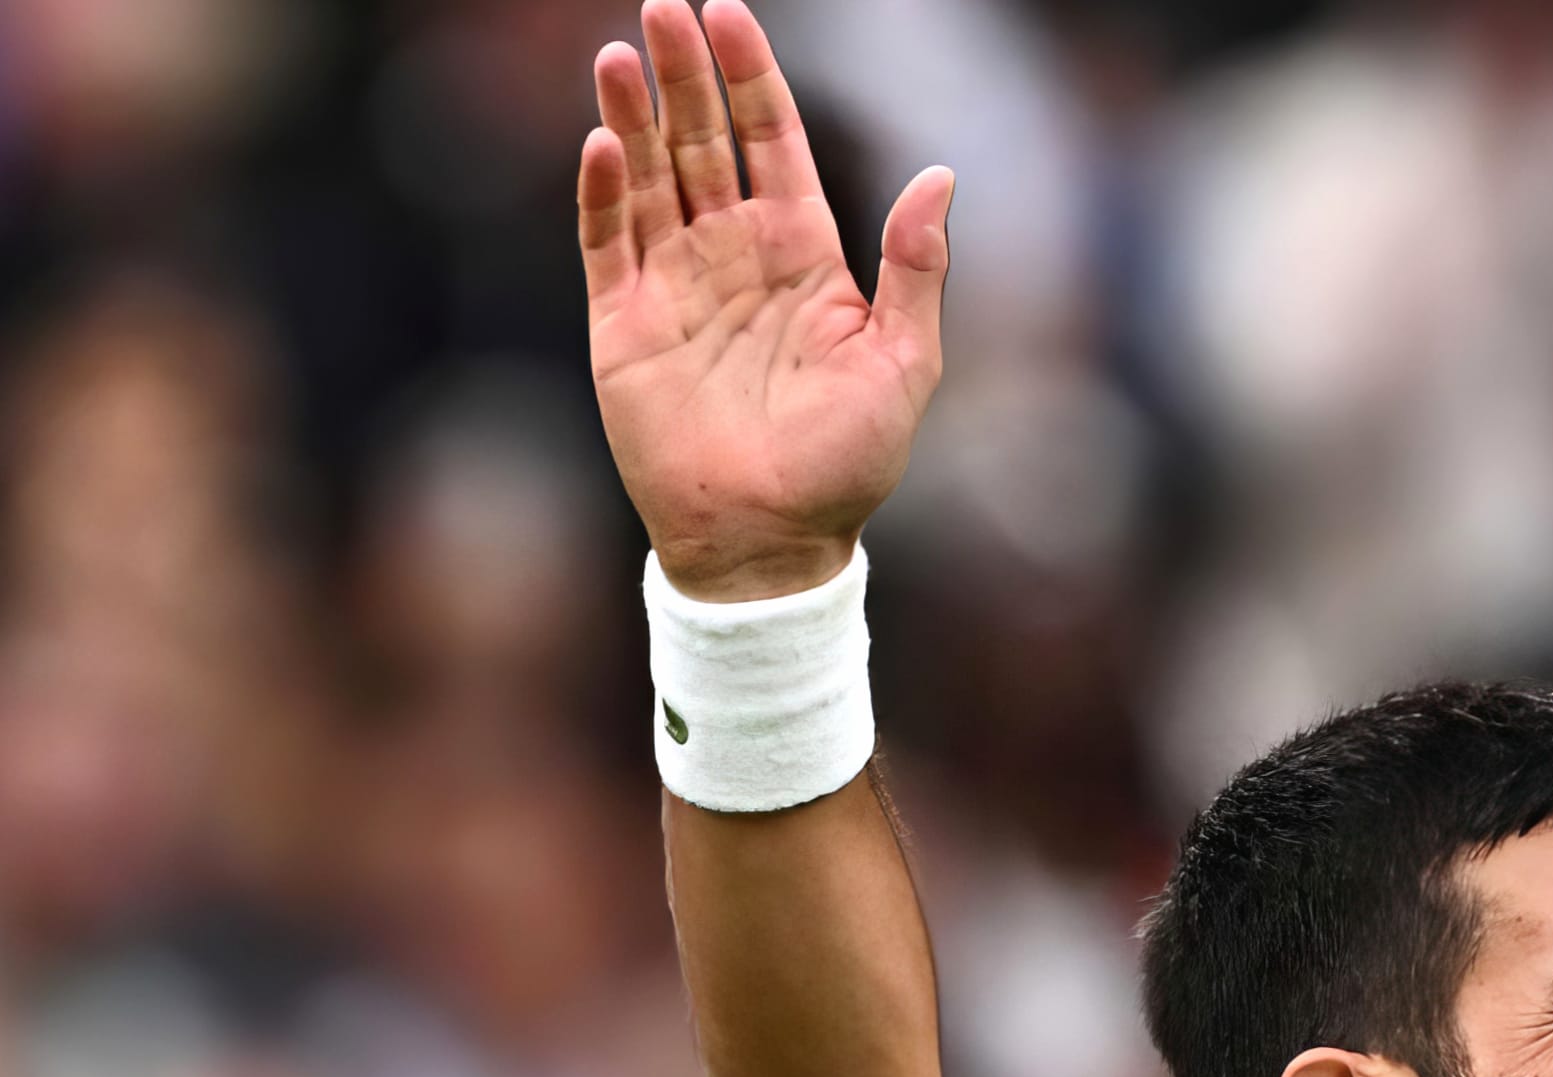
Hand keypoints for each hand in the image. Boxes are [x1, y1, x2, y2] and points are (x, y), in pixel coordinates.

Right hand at [578, 0, 952, 600]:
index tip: (731, 15)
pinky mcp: (624, 324)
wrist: (774, 541)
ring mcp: (675, 285)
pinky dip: (604, 192)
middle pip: (704, 143)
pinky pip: (608, 242)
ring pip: (649, 177)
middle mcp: (734, 256)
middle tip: (665, 6)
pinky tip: (604, 139)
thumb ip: (916, 269)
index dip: (753, 80)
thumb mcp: (904, 363)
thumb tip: (941, 175)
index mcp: (803, 256)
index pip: (772, 144)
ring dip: (635, 114)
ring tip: (622, 51)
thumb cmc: (848, 463)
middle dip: (687, 75)